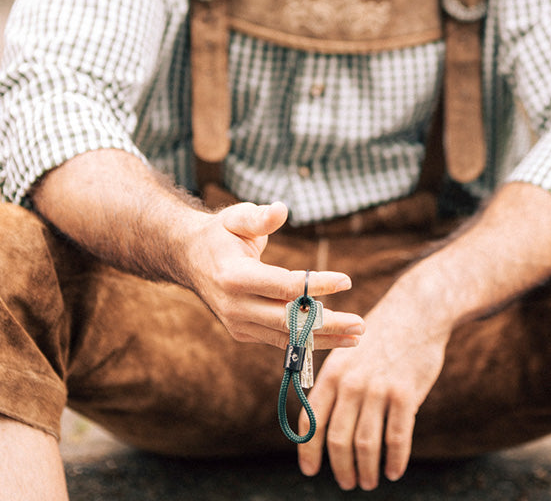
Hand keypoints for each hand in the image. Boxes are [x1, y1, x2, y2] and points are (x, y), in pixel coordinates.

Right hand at [188, 201, 364, 349]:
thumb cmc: (220, 232)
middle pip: (289, 321)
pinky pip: (278, 340)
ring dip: (323, 339)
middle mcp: (235, 306)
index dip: (317, 285)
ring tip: (356, 337)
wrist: (189, 258)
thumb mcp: (236, 216)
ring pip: (286, 337)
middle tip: (361, 325)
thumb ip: (259, 217)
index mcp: (234, 276)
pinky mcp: (242, 332)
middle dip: (328, 324)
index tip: (347, 280)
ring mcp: (238, 323)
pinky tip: (333, 340)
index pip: (284, 286)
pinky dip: (306, 342)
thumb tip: (282, 209)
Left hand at [297, 289, 448, 489]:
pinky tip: (394, 471)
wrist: (416, 312)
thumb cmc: (380, 337)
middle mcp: (351, 382)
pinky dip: (395, 460)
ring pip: (366, 444)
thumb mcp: (348, 353)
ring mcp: (378, 388)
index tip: (310, 471)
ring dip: (366, 470)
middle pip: (338, 440)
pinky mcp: (405, 393)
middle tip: (347, 483)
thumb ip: (336, 385)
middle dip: (341, 468)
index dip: (309, 451)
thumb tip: (323, 426)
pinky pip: (397, 438)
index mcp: (332, 373)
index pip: (312, 421)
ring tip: (369, 482)